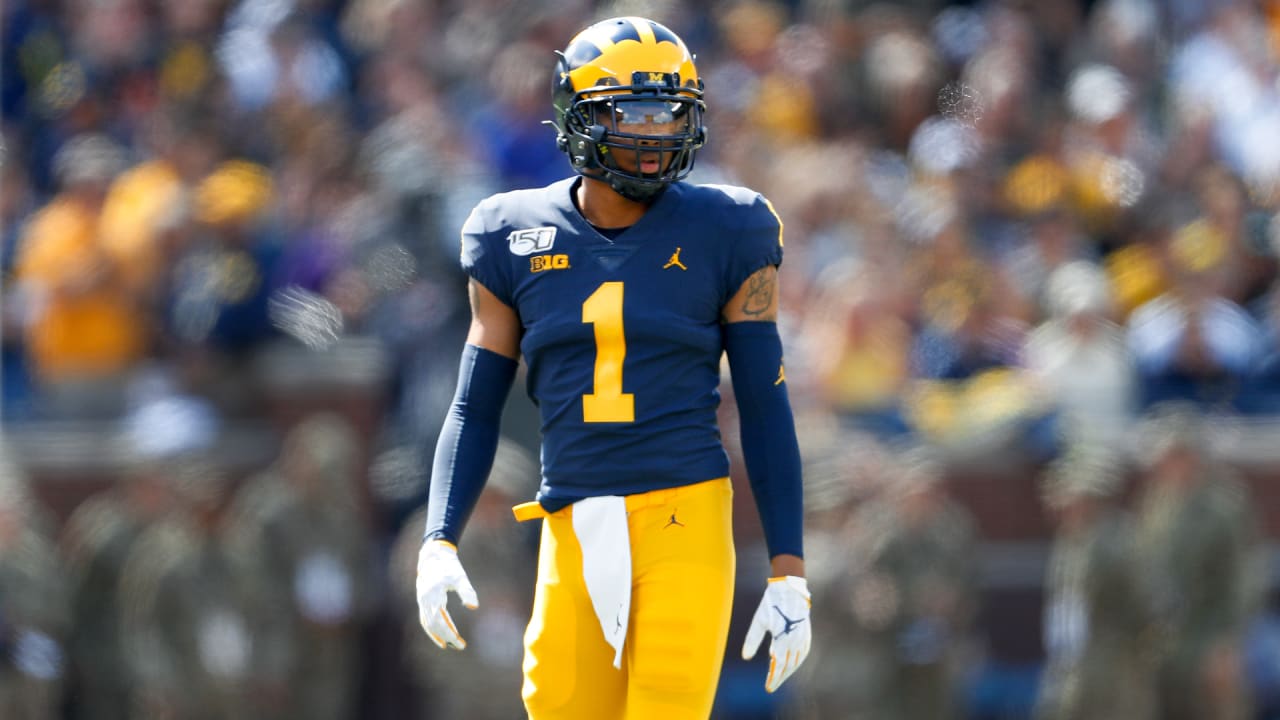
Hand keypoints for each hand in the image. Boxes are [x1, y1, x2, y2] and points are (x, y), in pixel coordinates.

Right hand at [416, 540, 477, 648]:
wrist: (434, 555)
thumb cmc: (449, 566)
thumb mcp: (460, 577)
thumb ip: (467, 591)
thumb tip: (474, 606)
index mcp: (432, 595)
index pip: (439, 621)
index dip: (448, 634)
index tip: (459, 642)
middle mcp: (424, 600)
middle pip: (433, 625)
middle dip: (446, 636)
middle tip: (459, 645)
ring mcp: (422, 600)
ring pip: (428, 623)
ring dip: (438, 634)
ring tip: (451, 643)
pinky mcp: (423, 600)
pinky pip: (426, 618)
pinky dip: (433, 627)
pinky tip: (443, 632)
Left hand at [742, 575, 810, 692]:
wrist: (789, 588)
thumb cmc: (771, 603)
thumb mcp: (758, 621)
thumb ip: (752, 640)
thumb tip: (746, 657)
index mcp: (783, 638)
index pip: (778, 665)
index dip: (773, 678)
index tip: (768, 688)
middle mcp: (795, 640)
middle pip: (788, 666)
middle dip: (780, 678)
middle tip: (772, 686)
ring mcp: (803, 637)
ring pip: (797, 661)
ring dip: (788, 672)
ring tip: (779, 678)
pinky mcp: (806, 633)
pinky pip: (803, 653)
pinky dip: (797, 662)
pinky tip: (792, 665)